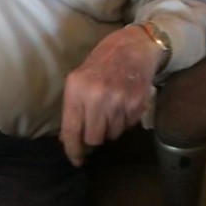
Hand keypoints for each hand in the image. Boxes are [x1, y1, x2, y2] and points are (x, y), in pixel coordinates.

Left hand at [59, 25, 161, 166]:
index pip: (71, 129)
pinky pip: (128, 126)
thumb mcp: (79, 78)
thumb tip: (68, 138)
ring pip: (112, 134)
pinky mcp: (136, 104)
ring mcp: (118, 100)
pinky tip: (124, 102)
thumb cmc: (103, 61)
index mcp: (77, 87)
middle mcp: (96, 95)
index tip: (76, 160)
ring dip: (111, 127)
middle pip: (94, 138)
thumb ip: (73, 106)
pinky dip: (125, 120)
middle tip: (98, 123)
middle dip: (95, 136)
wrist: (134, 45)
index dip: (73, 150)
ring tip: (112, 106)